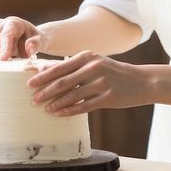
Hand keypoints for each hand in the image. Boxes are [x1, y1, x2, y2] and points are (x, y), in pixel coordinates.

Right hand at [0, 16, 47, 59]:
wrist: (30, 39)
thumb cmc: (36, 40)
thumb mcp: (42, 41)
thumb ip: (37, 44)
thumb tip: (29, 48)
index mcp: (14, 23)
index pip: (6, 35)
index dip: (3, 48)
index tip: (3, 61)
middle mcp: (0, 25)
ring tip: (1, 65)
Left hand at [27, 51, 147, 115]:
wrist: (141, 81)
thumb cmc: (112, 72)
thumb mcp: (93, 63)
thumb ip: (72, 67)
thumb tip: (45, 71)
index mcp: (87, 56)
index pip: (60, 67)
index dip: (42, 76)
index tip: (29, 83)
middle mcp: (93, 67)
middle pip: (63, 81)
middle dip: (45, 90)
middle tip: (32, 99)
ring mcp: (101, 83)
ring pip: (72, 95)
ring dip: (55, 102)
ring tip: (44, 108)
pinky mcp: (108, 97)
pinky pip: (84, 106)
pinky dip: (69, 110)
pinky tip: (59, 114)